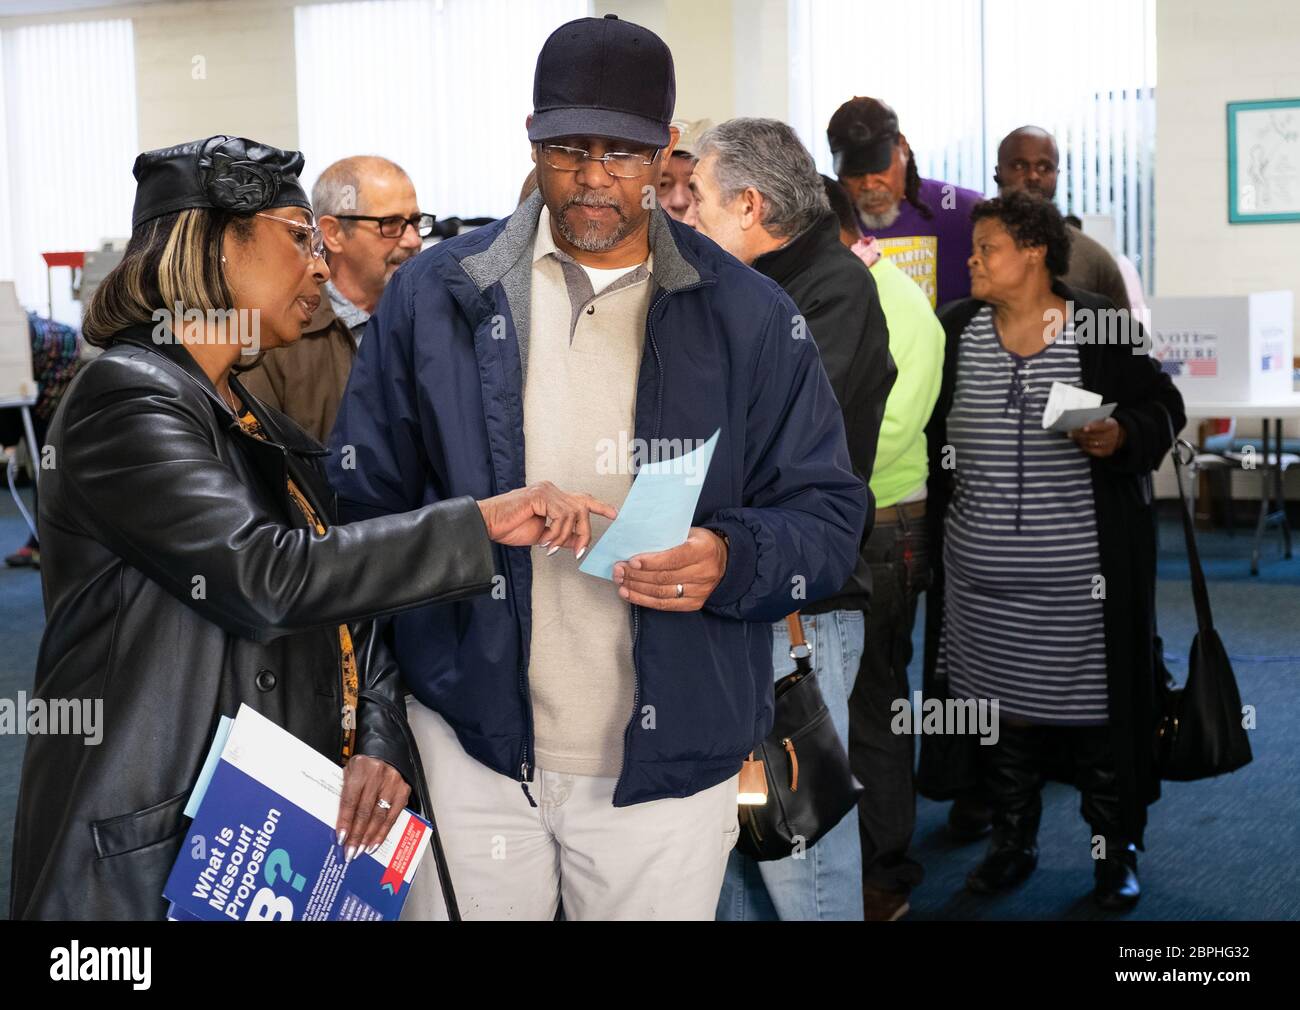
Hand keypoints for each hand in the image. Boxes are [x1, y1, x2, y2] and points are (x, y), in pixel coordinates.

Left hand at [335, 754, 409, 861]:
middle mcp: (378, 775)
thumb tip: (339, 824)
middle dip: (357, 834)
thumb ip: (343, 793)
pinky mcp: (403, 791)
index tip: (341, 838)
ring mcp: (393, 783)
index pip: (351, 800)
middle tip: (350, 851)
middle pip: (365, 811)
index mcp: (360, 769)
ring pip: (380, 816)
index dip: (346, 821)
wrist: (385, 754)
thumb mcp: (348, 773)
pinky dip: (383, 832)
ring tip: (361, 850)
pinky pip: (393, 817)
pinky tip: (375, 843)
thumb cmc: (362, 768)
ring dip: (369, 836)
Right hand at [477, 482, 617, 555]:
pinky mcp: (541, 495)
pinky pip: (561, 517)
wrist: (487, 524)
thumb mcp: (541, 535)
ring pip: (573, 514)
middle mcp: (551, 489)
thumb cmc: (509, 527)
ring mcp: (546, 490)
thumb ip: (560, 534)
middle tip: (580, 550)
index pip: (581, 498)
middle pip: (583, 505)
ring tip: (549, 547)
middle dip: (586, 529)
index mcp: (552, 496)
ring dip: (563, 537)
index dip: (599, 506)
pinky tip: (544, 542)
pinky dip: (555, 534)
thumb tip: (576, 541)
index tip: (615, 514)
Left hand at [613, 527, 727, 610]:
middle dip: (637, 575)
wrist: (725, 560)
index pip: (674, 558)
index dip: (651, 562)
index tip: (632, 561)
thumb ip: (667, 538)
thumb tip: (636, 542)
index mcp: (703, 550)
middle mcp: (704, 572)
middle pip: (664, 577)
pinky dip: (644, 600)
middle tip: (619, 570)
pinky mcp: (694, 603)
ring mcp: (700, 591)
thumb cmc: (700, 543)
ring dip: (636, 588)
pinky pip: (665, 605)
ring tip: (621, 582)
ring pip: (662, 593)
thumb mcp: (689, 532)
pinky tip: (630, 594)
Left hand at [1069, 416, 1125, 457]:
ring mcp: (1110, 445)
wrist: (1117, 435)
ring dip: (1080, 440)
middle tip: (1070, 433)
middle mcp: (1113, 436)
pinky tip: (1078, 443)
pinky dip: (1085, 447)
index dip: (1093, 427)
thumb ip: (1094, 420)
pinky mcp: (1106, 452)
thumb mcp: (1103, 420)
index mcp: (1112, 425)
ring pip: (1092, 444)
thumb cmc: (1104, 425)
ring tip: (1072, 437)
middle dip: (1081, 434)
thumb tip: (1078, 422)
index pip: (1102, 426)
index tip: (1084, 427)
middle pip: (1094, 436)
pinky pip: (1093, 451)